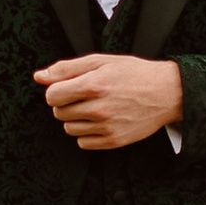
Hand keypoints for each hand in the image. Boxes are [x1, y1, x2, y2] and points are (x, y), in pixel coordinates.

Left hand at [34, 52, 184, 148]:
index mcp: (93, 85)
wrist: (166, 93)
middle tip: (85, 96)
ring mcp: (106, 127)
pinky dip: (87, 134)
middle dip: (66, 104)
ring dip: (76, 119)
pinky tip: (100, 121)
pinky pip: (83, 143)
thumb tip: (39, 77)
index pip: (52, 95)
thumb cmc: (134, 74)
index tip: (68, 88)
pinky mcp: (113, 141)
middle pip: (59, 113)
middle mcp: (99, 108)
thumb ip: (67, 68)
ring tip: (94, 108)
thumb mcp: (101, 61)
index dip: (57, 90)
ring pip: (69, 129)